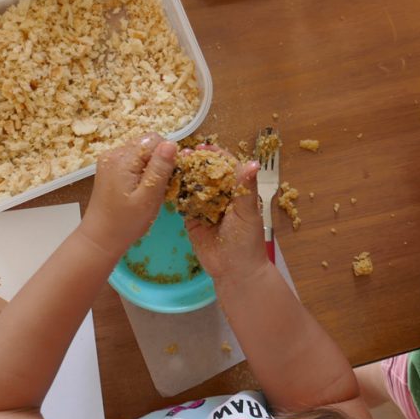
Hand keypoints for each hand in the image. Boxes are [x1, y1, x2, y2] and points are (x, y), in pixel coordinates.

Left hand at [80, 133, 176, 257]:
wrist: (100, 238)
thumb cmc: (126, 223)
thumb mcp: (148, 198)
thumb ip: (160, 169)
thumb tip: (171, 144)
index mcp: (122, 159)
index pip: (154, 140)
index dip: (165, 156)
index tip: (166, 178)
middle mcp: (113, 153)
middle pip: (146, 143)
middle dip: (158, 161)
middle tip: (157, 187)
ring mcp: (109, 160)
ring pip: (140, 152)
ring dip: (149, 167)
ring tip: (147, 190)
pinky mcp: (109, 168)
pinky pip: (132, 160)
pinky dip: (140, 171)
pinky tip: (138, 189)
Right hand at [184, 147, 270, 285]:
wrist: (235, 271)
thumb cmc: (247, 241)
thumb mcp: (247, 212)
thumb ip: (245, 188)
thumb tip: (253, 162)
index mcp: (237, 191)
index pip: (226, 167)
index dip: (215, 155)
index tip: (203, 147)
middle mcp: (220, 196)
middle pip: (206, 173)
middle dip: (195, 163)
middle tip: (183, 154)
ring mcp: (205, 207)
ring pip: (193, 186)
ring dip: (184, 175)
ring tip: (172, 164)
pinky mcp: (192, 219)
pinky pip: (183, 203)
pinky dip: (176, 193)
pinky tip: (166, 182)